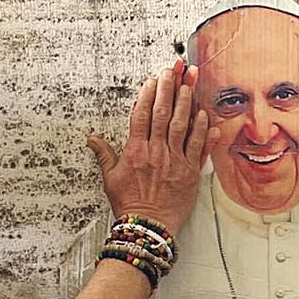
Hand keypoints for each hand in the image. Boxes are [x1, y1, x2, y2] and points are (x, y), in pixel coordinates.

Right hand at [87, 61, 212, 234]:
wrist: (147, 227)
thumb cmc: (129, 204)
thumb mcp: (110, 178)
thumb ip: (103, 155)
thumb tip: (92, 139)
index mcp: (136, 151)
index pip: (142, 115)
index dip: (148, 95)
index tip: (153, 80)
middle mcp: (156, 153)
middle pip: (163, 114)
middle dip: (169, 89)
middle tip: (174, 70)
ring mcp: (175, 161)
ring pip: (182, 125)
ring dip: (186, 102)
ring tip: (190, 84)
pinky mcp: (190, 173)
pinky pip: (199, 147)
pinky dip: (203, 130)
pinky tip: (206, 115)